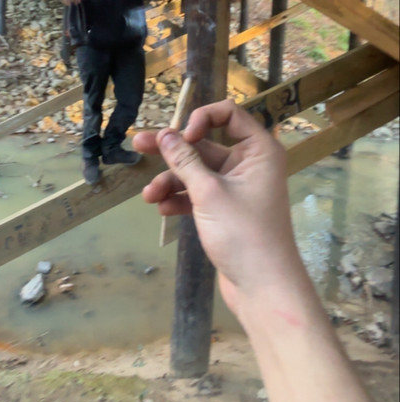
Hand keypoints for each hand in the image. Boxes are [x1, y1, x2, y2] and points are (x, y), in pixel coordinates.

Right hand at [133, 100, 300, 316]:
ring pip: (198, 172)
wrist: (263, 287)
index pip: (228, 114)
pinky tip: (163, 209)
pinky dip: (181, 199)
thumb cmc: (243, 232)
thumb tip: (165, 134)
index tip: (182, 137)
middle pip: (205, 144)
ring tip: (148, 196)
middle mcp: (249, 163)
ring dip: (172, 181)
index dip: (201, 119)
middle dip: (173, 150)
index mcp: (258, 150)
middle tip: (139, 144)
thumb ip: (184, 161)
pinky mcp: (226, 210)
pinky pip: (199, 194)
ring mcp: (237, 188)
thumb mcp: (208, 192)